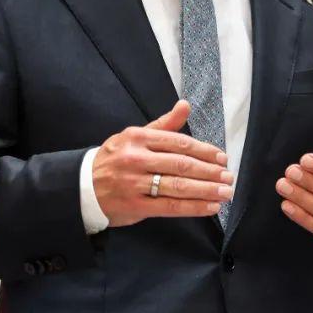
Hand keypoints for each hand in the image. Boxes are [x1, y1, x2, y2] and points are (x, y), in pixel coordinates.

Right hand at [92, 100, 233, 226]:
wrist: (83, 185)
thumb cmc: (115, 158)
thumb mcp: (135, 136)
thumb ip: (164, 125)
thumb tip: (185, 105)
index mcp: (139, 138)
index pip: (179, 143)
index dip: (204, 151)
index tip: (222, 158)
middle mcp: (137, 159)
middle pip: (181, 165)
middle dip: (209, 171)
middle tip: (228, 176)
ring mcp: (135, 183)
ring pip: (178, 186)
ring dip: (206, 190)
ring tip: (225, 192)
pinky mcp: (136, 206)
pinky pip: (170, 207)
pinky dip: (193, 207)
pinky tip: (210, 206)